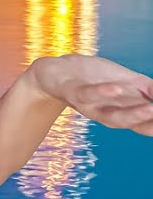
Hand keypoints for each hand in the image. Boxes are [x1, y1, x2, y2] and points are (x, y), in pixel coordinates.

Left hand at [33, 54, 152, 134]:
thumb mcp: (127, 82)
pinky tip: (116, 87)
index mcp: (124, 113)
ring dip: (134, 112)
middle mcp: (109, 116)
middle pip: (135, 124)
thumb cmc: (95, 79)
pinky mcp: (74, 93)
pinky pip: (89, 95)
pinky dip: (103, 92)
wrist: (55, 73)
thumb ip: (149, 90)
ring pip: (114, 116)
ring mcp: (91, 107)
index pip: (148, 126)